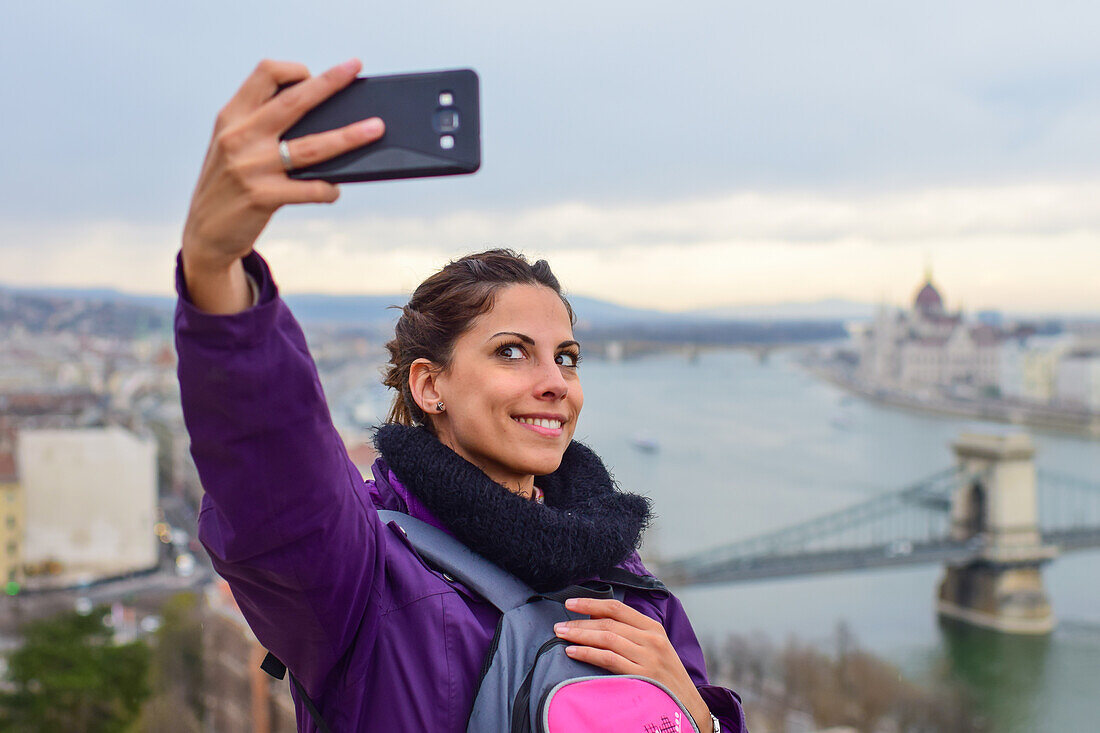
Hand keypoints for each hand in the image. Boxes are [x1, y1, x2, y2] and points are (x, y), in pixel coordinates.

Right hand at [181, 58, 384, 312]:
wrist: (204, 233)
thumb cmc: (229, 184)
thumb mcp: (233, 146)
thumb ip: (262, 127)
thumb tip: (324, 119)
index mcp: (232, 116)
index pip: (264, 74)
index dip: (293, 69)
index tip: (314, 75)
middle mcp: (240, 136)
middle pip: (294, 101)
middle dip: (330, 82)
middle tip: (355, 67)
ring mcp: (250, 167)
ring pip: (312, 147)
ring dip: (349, 136)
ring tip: (375, 129)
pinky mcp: (262, 197)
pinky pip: (310, 189)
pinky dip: (328, 189)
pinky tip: (334, 190)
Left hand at [556, 597, 712, 731]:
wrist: (688, 706)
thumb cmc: (665, 676)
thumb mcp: (654, 647)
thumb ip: (629, 632)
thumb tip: (594, 617)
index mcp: (653, 628)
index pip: (617, 608)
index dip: (591, 603)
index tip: (571, 602)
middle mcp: (651, 639)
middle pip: (608, 623)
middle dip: (579, 622)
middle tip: (559, 625)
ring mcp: (647, 657)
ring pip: (606, 638)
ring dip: (580, 635)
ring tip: (561, 635)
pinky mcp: (641, 675)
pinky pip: (608, 659)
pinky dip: (588, 653)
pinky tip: (573, 652)